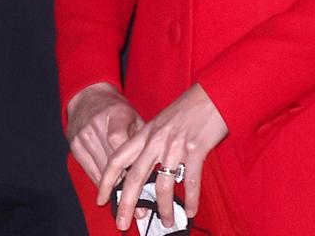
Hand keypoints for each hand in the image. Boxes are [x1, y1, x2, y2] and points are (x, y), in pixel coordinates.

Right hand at [67, 83, 143, 186]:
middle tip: (136, 190)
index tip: (137, 173)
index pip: (118, 140)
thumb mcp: (133, 116)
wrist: (88, 98)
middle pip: (110, 159)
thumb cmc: (116, 110)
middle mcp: (96, 123)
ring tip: (125, 191)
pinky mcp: (74, 145)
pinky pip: (89, 171)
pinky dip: (100, 180)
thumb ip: (141, 137)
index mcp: (116, 113)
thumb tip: (154, 162)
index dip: (128, 160)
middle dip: (124, 177)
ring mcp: (84, 135)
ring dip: (113, 183)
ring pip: (100, 169)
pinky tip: (110, 185)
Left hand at [98, 83, 227, 230]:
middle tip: (122, 224)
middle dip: (126, 204)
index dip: (106, 179)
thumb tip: (147, 169)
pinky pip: (191, 182)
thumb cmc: (190, 106)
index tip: (100, 198)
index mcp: (147, 131)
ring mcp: (176, 145)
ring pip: (163, 185)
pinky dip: (190, 199)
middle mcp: (157, 139)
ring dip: (164, 208)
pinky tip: (190, 210)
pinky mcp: (196, 149)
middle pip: (135, 177)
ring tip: (166, 221)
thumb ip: (153, 141)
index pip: (118, 158)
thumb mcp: (164, 120)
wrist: (214, 91)